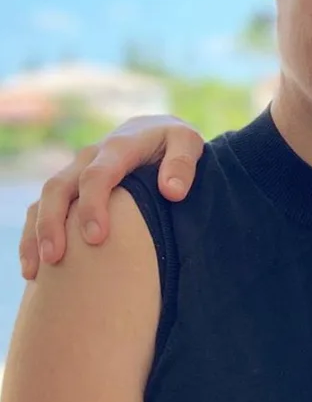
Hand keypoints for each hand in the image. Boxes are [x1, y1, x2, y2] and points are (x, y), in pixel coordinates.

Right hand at [18, 115, 203, 278]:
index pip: (97, 175)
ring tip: (35, 272)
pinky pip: (41, 207)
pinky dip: (33, 235)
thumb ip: (182, 163)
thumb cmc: (173, 142)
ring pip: (45, 199)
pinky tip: (34, 270)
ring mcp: (75, 172)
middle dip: (53, 222)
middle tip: (56, 259)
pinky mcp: (70, 186)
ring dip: (36, 233)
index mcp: (119, 147)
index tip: (96, 238)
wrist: (153, 130)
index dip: (92, 206)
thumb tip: (172, 191)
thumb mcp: (188, 143)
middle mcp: (90, 157)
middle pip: (59, 187)